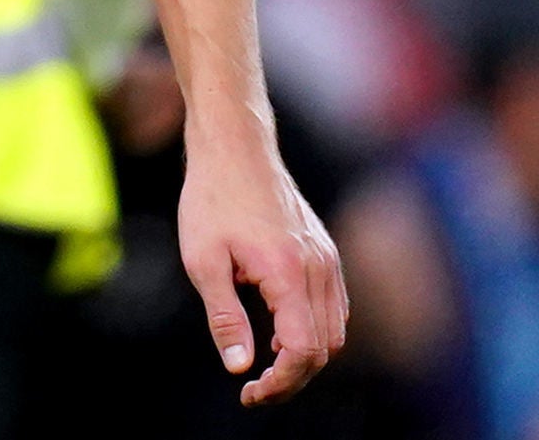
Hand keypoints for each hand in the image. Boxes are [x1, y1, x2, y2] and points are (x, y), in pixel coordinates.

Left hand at [180, 138, 346, 404]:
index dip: (280, 383)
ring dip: (306, 356)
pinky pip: (333, 305)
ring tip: (266, 365)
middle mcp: (318, 267)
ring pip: (334, 330)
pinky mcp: (324, 250)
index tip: (249, 393)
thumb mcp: (203, 260)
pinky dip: (315, 329)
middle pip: (325, 348)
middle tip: (255, 387)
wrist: (234, 146)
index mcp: (288, 272)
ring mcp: (326, 257)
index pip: (303, 351)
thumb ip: (224, 316)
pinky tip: (280, 330)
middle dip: (293, 377)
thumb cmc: (212, 198)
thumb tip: (239, 365)